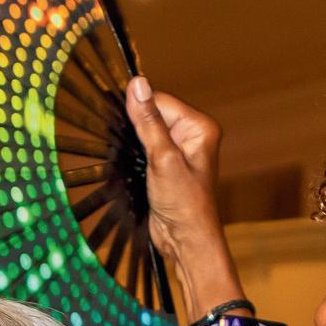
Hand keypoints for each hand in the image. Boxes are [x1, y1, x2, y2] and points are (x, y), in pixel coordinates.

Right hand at [125, 79, 237, 297]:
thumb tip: (137, 84)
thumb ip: (148, 121)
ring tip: (137, 165)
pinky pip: (145, 148)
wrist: (186, 241)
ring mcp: (179, 150)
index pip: (160, 101)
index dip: (139, 112)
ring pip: (146, 132)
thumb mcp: (162, 159)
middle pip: (152, 115)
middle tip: (137, 155)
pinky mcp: (166, 164)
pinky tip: (134, 169)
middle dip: (137, 131)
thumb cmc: (184, 204)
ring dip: (135, 145)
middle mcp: (192, 134)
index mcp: (199, 127)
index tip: (126, 130)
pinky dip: (135, 155)